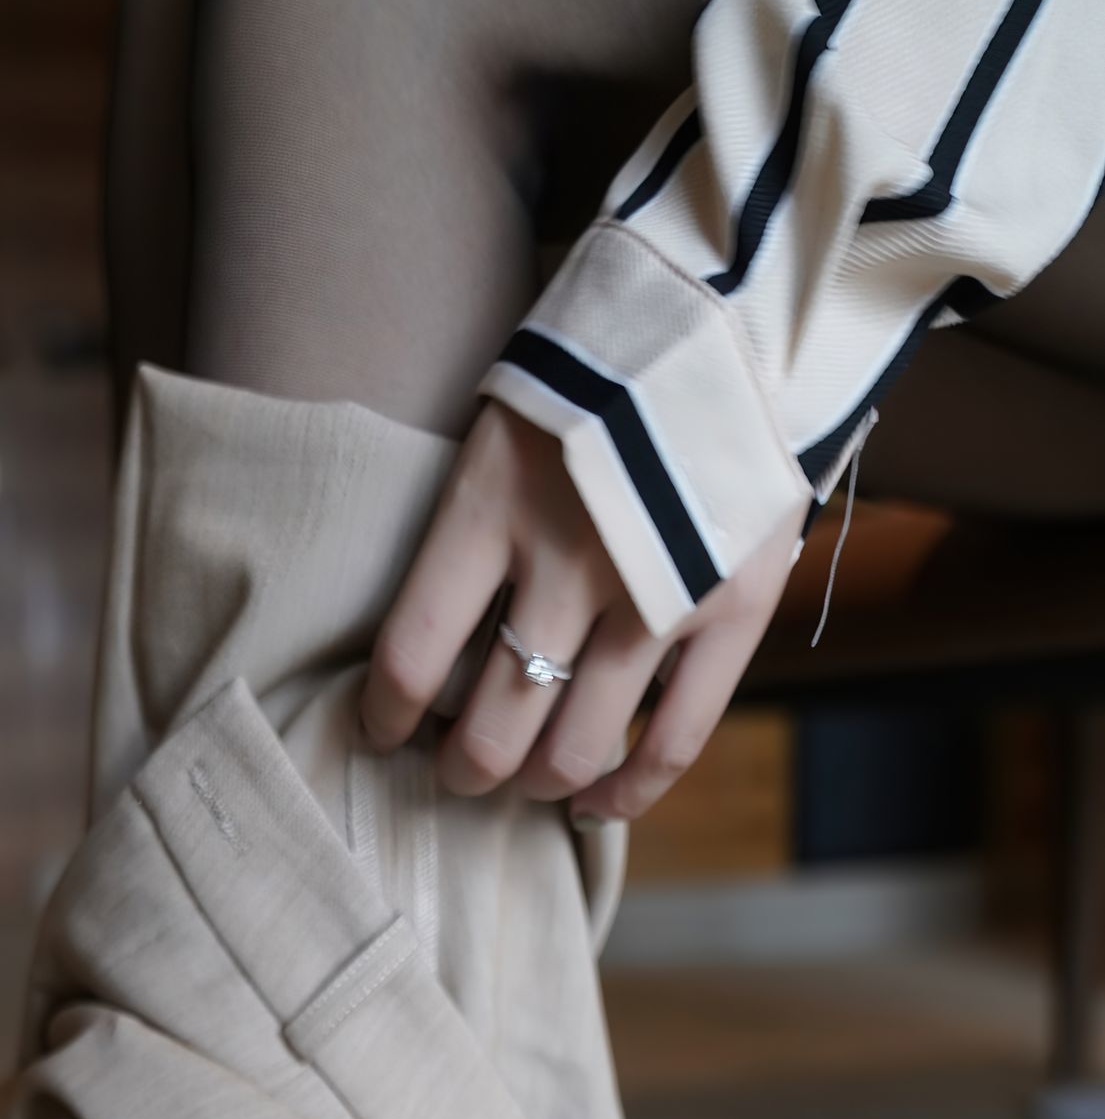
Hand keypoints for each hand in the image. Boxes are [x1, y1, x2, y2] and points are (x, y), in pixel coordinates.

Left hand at [360, 399, 803, 821]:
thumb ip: (471, 529)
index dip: (385, 716)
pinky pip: (672, 743)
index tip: (381, 733)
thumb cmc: (596, 371)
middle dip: (463, 768)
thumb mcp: (499, 425)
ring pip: (575, 750)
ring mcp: (655, 596)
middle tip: (456, 769)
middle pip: (492, 725)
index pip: (412, 655)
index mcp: (491, 507)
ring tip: (522, 781)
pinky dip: (626, 792)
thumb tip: (434, 647)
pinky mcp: (731, 612)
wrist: (738, 312)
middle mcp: (567, 564)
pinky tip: (593, 806)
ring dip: (535, 783)